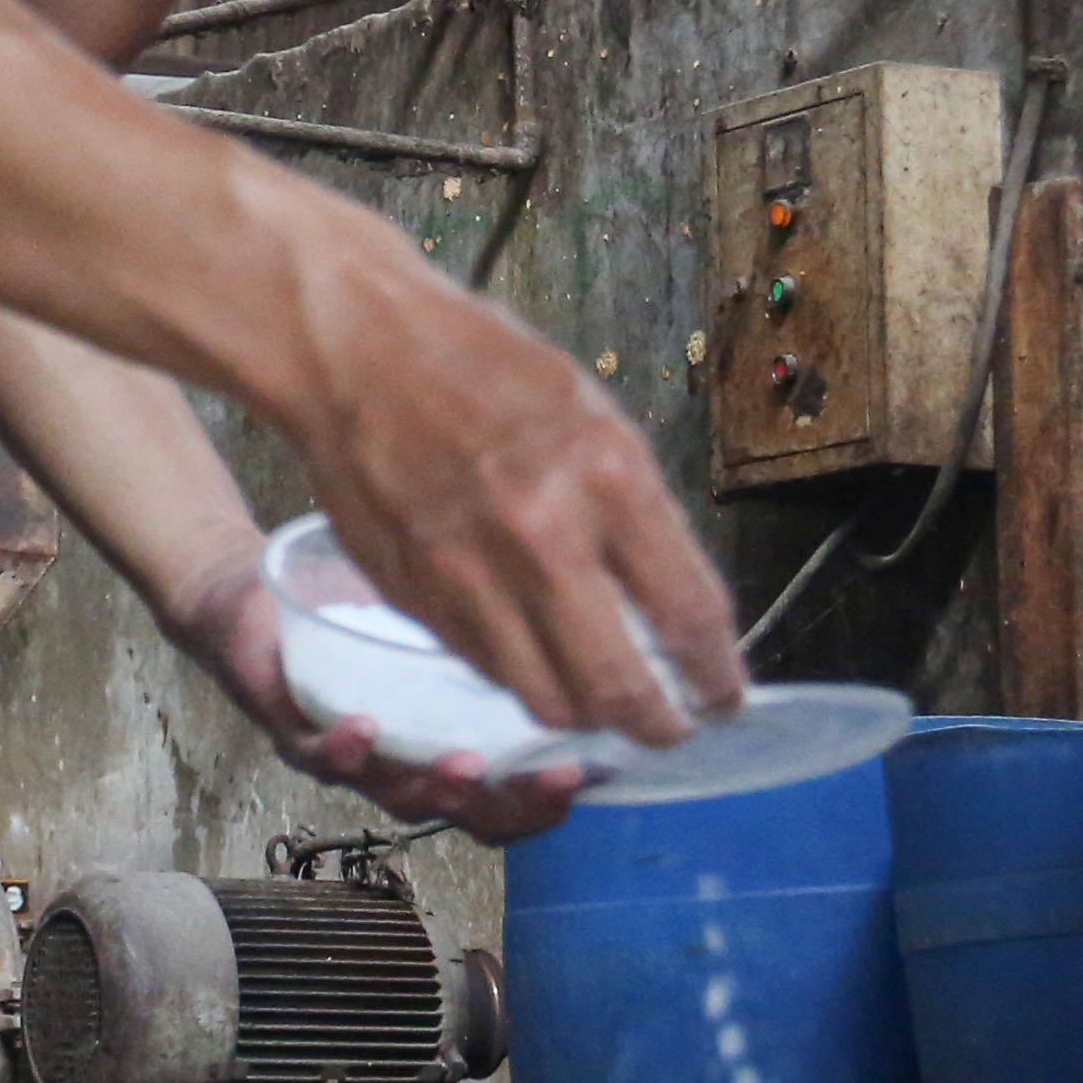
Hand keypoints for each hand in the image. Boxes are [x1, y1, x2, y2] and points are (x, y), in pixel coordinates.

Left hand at [169, 548, 582, 845]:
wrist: (252, 604)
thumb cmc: (353, 614)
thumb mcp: (433, 619)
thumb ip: (491, 624)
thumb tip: (583, 598)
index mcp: (442, 750)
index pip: (505, 799)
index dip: (548, 799)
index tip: (591, 772)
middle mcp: (399, 769)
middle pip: (464, 814)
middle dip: (511, 802)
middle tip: (551, 780)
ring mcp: (345, 759)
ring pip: (394, 793)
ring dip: (435, 784)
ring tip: (467, 764)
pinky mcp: (290, 729)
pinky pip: (315, 753)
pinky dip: (343, 745)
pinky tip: (366, 726)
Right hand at [284, 253, 746, 749]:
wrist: (357, 353)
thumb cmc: (484, 365)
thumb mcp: (593, 414)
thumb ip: (634, 509)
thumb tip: (670, 602)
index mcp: (605, 477)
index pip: (686, 613)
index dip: (715, 676)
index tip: (726, 699)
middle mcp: (542, 538)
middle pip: (617, 686)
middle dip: (657, 725)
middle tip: (671, 729)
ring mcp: (473, 578)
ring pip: (548, 700)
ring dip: (587, 716)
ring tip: (603, 704)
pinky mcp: (419, 600)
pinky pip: (488, 670)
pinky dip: (523, 677)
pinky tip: (537, 657)